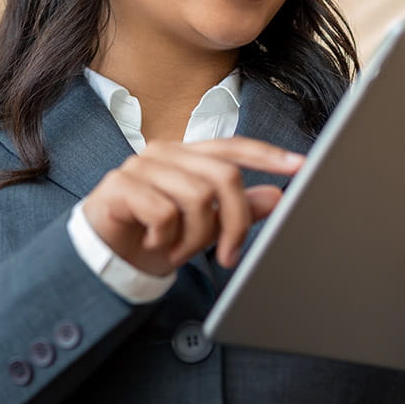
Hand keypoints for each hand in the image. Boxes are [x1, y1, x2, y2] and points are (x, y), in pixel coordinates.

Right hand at [81, 137, 303, 275]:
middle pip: (224, 176)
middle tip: (228, 256)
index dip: (267, 155)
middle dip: (235, 223)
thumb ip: (236, 209)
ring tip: (179, 251)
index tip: (299, 165)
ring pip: (197, 198)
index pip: (233, 147)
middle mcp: (165, 152)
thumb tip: (277, 196)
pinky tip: (153, 243)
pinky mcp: (120, 185)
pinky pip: (164, 213)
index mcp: (187, 155)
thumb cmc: (154, 235)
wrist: (104, 256)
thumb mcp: (203, 227)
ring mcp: (140, 166)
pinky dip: (165, 239)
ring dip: (195, 239)